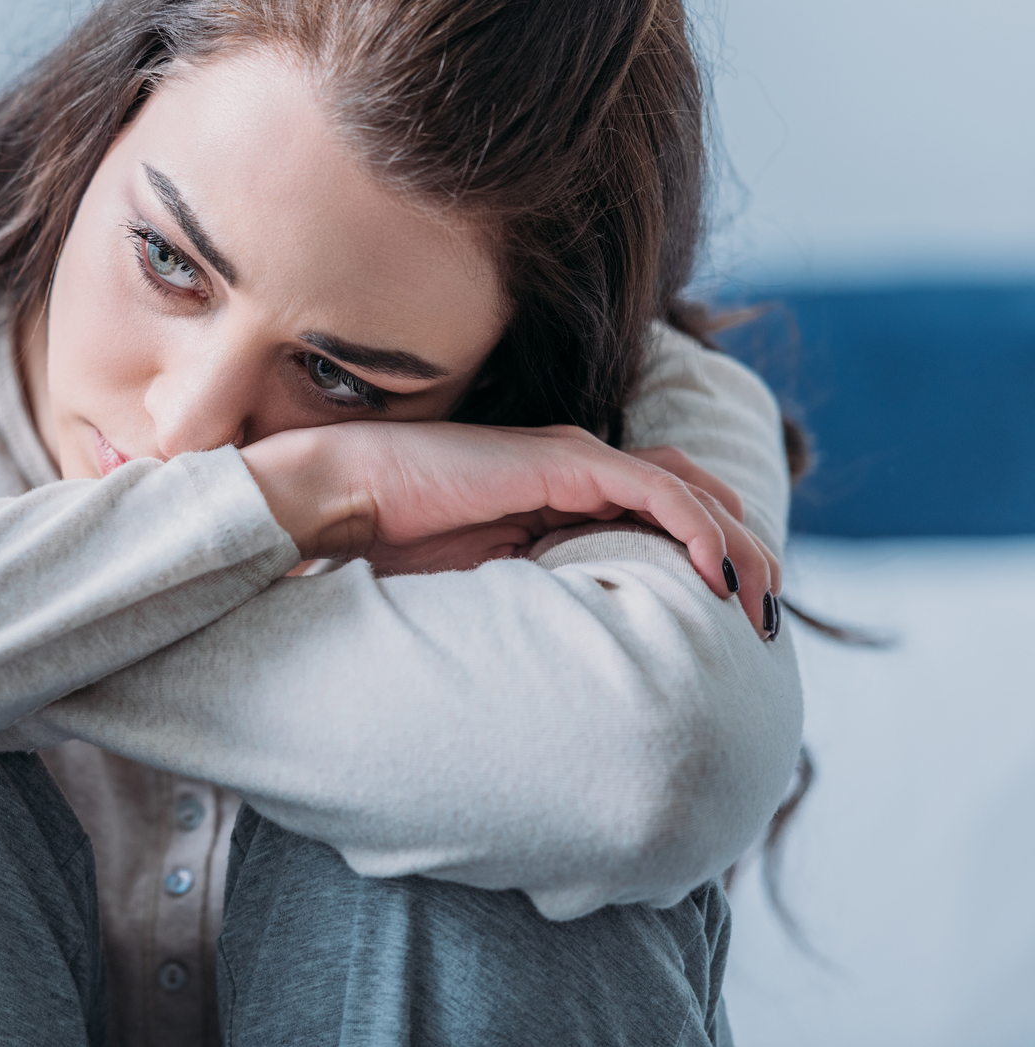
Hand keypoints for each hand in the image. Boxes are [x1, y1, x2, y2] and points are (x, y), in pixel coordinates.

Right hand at [241, 422, 779, 633]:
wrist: (347, 496)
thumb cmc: (397, 542)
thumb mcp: (492, 583)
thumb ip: (545, 596)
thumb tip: (586, 661)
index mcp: (565, 494)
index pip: (667, 512)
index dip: (713, 556)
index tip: (739, 620)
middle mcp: (581, 466)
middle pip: (695, 497)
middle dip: (745, 552)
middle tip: (771, 614)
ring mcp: (574, 457)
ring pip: (691, 491)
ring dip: (737, 544)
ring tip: (761, 598)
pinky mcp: (563, 459)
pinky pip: (655, 490)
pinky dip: (696, 527)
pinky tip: (714, 572)